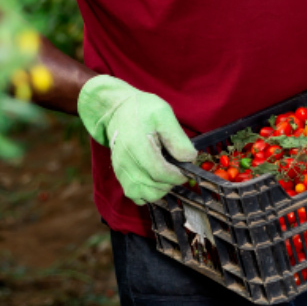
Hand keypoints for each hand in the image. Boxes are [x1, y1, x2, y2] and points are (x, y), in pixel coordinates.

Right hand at [77, 75, 197, 203]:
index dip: (177, 176)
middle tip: (176, 169)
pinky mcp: (120, 175)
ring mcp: (121, 171)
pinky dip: (148, 193)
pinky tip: (154, 180)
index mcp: (137, 145)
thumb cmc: (141, 109)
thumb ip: (177, 137)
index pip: (160, 173)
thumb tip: (190, 158)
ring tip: (166, 174)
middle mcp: (126, 162)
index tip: (185, 170)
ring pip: (146, 195)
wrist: (117, 111)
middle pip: (155, 187)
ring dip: (161, 189)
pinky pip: (135, 196)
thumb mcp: (163, 114)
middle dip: (171, 182)